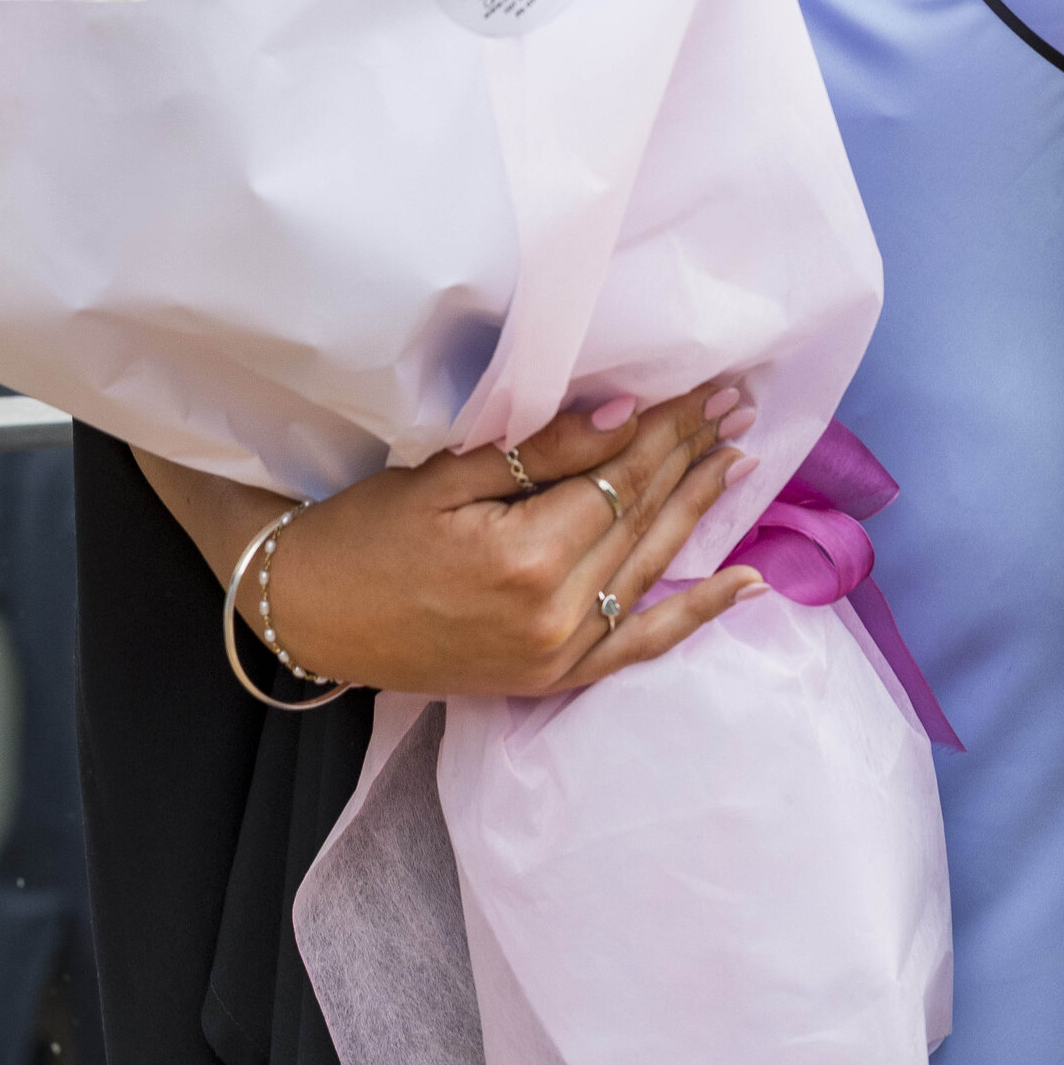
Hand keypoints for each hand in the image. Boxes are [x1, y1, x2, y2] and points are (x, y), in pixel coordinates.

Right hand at [136, 382, 763, 701]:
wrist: (316, 616)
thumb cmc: (369, 532)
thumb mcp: (447, 476)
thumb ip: (543, 450)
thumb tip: (625, 412)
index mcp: (527, 559)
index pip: (619, 476)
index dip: (667, 427)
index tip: (710, 386)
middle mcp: (556, 616)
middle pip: (642, 516)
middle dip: (693, 455)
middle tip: (739, 406)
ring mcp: (560, 656)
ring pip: (651, 567)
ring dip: (700, 509)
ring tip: (741, 458)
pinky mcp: (554, 678)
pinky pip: (642, 645)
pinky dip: (697, 613)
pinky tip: (746, 582)